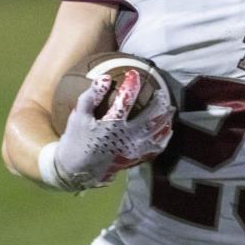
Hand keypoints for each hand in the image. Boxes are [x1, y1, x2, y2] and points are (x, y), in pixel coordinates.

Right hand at [51, 71, 174, 190]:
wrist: (75, 170)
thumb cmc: (76, 140)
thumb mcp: (79, 117)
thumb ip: (90, 97)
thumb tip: (105, 77)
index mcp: (111, 126)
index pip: (125, 100)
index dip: (131, 84)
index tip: (134, 74)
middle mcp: (125, 138)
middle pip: (150, 117)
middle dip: (158, 102)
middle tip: (161, 93)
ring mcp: (133, 150)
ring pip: (156, 132)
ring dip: (165, 119)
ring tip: (169, 108)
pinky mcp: (135, 159)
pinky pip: (155, 148)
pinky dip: (164, 138)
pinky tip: (167, 129)